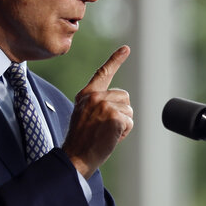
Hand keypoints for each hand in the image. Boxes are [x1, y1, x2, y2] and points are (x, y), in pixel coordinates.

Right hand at [62, 46, 132, 178]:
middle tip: (104, 128)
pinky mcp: (114, 116)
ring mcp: (104, 105)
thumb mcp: (85, 115)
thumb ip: (97, 104)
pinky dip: (124, 133)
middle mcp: (95, 97)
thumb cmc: (82, 140)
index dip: (116, 60)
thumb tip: (119, 102)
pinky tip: (110, 138)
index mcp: (86, 95)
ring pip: (129, 110)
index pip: (103, 73)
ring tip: (105, 133)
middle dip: (120, 113)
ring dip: (122, 124)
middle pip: (124, 97)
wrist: (75, 157)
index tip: (126, 48)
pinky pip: (129, 122)